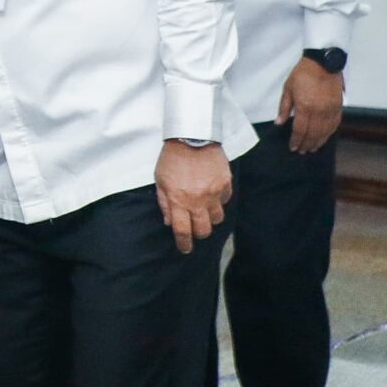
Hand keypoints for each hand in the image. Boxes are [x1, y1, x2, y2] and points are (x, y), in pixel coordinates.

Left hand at [154, 139, 231, 253]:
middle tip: (194, 230)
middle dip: (198, 234)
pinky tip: (211, 194)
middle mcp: (198, 200)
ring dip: (209, 218)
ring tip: (202, 210)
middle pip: (204, 230)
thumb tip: (169, 221)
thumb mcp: (160, 180)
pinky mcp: (226, 184)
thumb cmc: (172, 158)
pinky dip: (218, 202)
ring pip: (217, 218)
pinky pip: (225, 201)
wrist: (192, 137)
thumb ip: (164, 202)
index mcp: (179, 200)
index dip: (184, 243)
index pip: (182, 230)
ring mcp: (214, 193)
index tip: (184, 248)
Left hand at [277, 56, 344, 152]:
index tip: (293, 147)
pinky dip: (329, 133)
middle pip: (313, 134)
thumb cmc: (303, 74)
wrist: (323, 63)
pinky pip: (335, 125)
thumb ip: (284, 108)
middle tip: (302, 151)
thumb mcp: (288, 89)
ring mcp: (331, 110)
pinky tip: (325, 137)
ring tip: (312, 148)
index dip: (296, 140)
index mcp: (305, 107)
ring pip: (325, 132)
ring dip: (318, 142)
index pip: (300, 130)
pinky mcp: (339, 107)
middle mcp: (319, 111)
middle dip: (306, 144)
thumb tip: (279, 123)